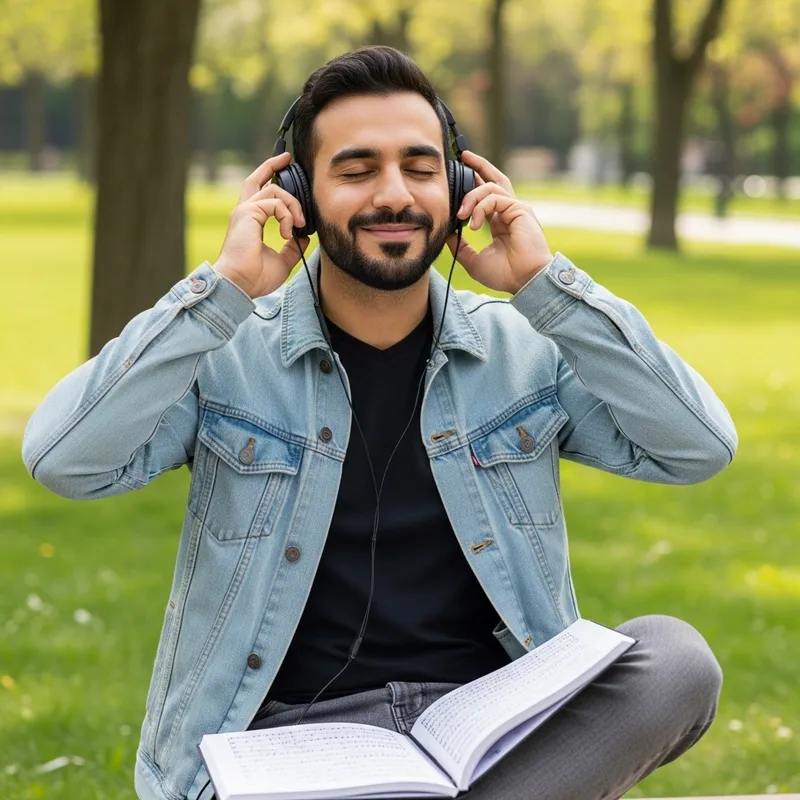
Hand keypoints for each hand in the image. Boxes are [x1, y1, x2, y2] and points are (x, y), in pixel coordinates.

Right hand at [212, 152, 309, 298]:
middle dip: (272, 165)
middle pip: (257, 179)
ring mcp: (244, 211)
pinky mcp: (247, 213)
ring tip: (298, 224)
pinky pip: (274, 202)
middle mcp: (245, 212)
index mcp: (251, 222)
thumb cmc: (255, 277)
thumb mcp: (283, 261)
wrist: (240, 284)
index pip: (260, 194)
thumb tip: (304, 237)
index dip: (271, 180)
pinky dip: (286, 215)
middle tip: (287, 159)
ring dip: (292, 205)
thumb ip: (293, 247)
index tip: (285, 170)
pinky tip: (286, 232)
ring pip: (274, 190)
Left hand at [446, 151, 552, 293]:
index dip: (473, 185)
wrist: (524, 281)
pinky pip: (495, 198)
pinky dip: (480, 207)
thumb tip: (445, 232)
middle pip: (495, 179)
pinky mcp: (520, 209)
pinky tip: (474, 223)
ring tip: (461, 215)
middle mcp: (509, 212)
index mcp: (500, 222)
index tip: (457, 178)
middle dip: (479, 165)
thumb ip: (460, 246)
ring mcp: (516, 208)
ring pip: (490, 188)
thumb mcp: (473, 260)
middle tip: (463, 157)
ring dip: (471, 198)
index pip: (486, 196)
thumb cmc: (505, 274)